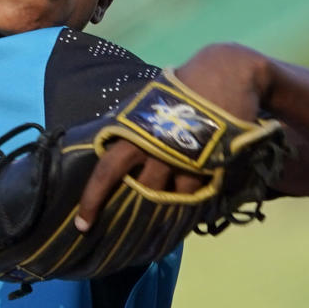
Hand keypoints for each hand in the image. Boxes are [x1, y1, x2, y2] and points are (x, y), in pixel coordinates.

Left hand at [75, 43, 270, 230]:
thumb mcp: (148, 104)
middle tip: (112, 235)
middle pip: (137, 188)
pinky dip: (188, 200)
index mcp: (134, 130)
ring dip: (162, 207)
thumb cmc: (182, 88)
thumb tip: (110, 150)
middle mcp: (154, 145)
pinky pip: (195, 190)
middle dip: (130, 213)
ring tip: (156, 224)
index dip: (93, 198)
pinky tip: (184, 208)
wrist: (226, 72)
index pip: (106, 170)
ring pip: (168, 194)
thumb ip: (133, 128)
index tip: (82, 224)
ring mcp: (183, 154)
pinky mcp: (209, 159)